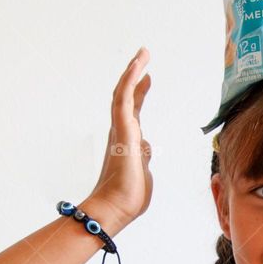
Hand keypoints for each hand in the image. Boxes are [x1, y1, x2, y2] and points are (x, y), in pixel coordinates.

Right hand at [85, 47, 153, 226]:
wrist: (115, 209)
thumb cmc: (127, 197)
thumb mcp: (142, 171)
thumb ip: (143, 157)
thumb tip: (146, 147)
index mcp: (126, 142)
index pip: (133, 112)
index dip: (139, 93)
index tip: (147, 78)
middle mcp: (121, 132)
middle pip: (126, 97)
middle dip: (134, 77)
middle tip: (142, 58)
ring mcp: (120, 131)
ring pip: (123, 94)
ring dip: (132, 72)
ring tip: (142, 54)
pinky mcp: (123, 131)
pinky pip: (123, 100)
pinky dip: (129, 82)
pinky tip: (138, 67)